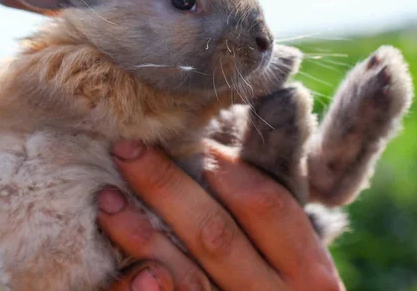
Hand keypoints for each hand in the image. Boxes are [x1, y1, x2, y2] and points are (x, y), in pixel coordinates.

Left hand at [100, 141, 344, 290]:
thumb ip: (266, 221)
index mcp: (308, 272)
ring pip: (183, 274)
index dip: (226, 166)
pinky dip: (134, 285)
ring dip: (140, 232)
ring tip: (108, 198)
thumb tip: (212, 154)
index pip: (267, 204)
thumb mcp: (292, 261)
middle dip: (165, 185)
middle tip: (127, 150)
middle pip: (214, 232)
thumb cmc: (279, 289)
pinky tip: (118, 262)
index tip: (190, 140)